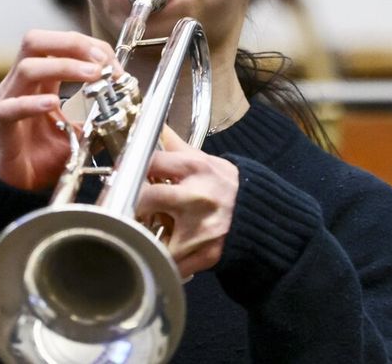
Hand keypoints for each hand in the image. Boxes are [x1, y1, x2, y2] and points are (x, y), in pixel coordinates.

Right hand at [0, 30, 116, 189]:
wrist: (22, 184)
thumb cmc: (47, 151)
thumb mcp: (83, 128)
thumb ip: (102, 113)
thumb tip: (129, 102)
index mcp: (42, 78)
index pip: (61, 44)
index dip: (91, 48)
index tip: (115, 65)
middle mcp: (22, 83)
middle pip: (36, 41)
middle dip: (72, 44)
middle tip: (101, 60)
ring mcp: (9, 101)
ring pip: (27, 68)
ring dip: (64, 66)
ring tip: (92, 76)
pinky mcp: (2, 126)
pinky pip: (11, 108)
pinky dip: (32, 103)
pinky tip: (52, 104)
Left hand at [136, 126, 239, 278]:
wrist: (266, 216)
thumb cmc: (232, 187)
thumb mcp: (208, 160)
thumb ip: (178, 147)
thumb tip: (158, 127)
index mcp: (195, 169)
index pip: (148, 162)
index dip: (130, 170)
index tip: (125, 178)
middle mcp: (195, 196)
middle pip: (143, 199)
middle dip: (131, 205)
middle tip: (129, 209)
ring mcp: (200, 228)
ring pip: (152, 238)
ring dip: (145, 238)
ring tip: (146, 234)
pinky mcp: (206, 254)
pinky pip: (171, 264)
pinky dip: (164, 262)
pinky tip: (165, 253)